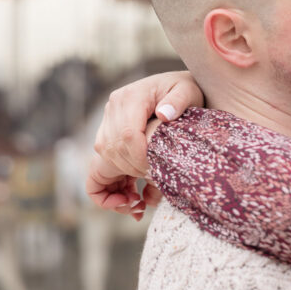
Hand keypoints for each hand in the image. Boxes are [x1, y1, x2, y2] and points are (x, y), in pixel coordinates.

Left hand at [85, 152, 160, 220]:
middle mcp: (118, 168)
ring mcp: (107, 168)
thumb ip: (153, 190)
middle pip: (117, 193)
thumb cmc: (157, 154)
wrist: (149, 141)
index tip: (145, 208)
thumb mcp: (157, 176)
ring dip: (119, 204)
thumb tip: (149, 204)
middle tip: (140, 207)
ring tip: (133, 203)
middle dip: (127, 205)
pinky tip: (121, 201)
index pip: (127, 189)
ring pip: (106, 194)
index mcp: (131, 166)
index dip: (134, 203)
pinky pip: (94, 191)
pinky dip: (104, 201)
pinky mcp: (97, 169)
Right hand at [89, 71, 202, 213]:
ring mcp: (108, 121)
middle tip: (149, 191)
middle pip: (112, 149)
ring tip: (138, 203)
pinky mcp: (108, 132)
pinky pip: (101, 161)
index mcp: (130, 97)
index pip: (126, 135)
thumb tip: (164, 115)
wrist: (177, 86)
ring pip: (103, 157)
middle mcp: (113, 108)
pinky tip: (127, 198)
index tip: (155, 175)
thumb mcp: (189, 91)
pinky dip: (110, 182)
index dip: (138, 160)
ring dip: (117, 182)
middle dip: (130, 174)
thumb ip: (179, 101)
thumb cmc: (186, 89)